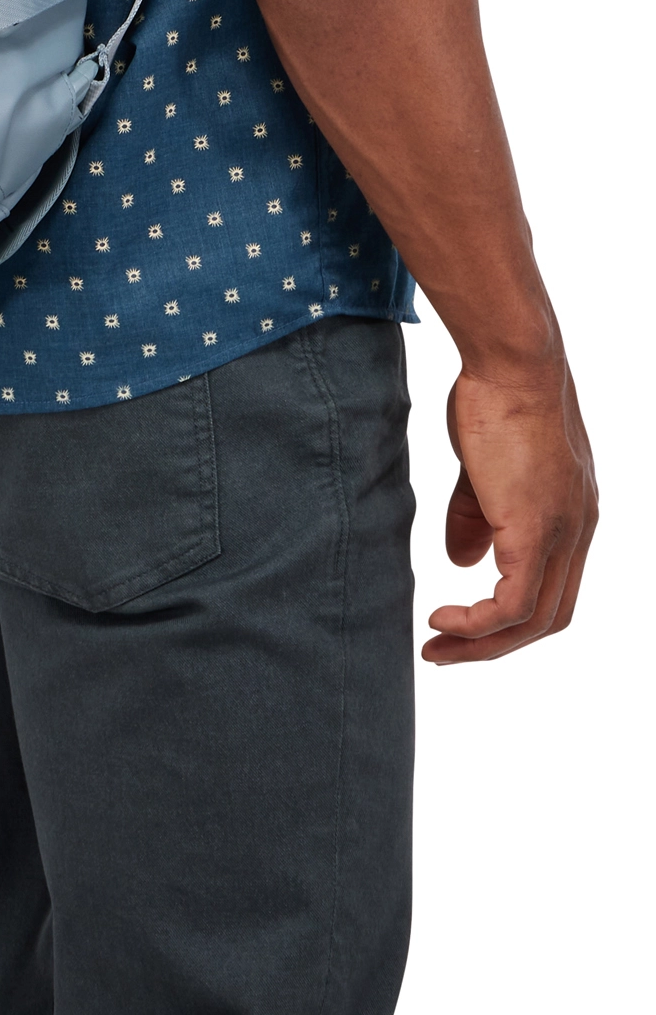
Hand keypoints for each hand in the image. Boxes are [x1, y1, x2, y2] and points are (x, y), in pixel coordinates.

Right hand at [423, 354, 595, 663]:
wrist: (513, 362)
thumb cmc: (496, 399)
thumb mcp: (484, 471)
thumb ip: (476, 519)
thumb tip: (463, 564)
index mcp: (574, 517)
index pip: (553, 590)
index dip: (509, 619)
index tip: (462, 625)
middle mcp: (579, 532)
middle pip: (549, 618)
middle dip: (494, 646)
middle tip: (442, 652)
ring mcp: (563, 533)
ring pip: (533, 621)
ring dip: (480, 644)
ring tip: (435, 645)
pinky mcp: (536, 531)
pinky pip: (513, 605)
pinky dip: (477, 625)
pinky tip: (442, 618)